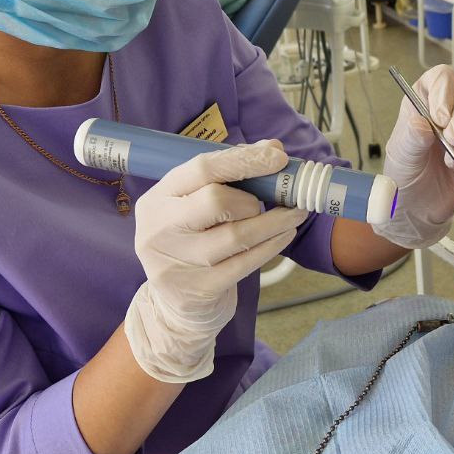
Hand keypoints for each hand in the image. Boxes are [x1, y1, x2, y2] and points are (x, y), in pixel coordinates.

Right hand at [125, 141, 307, 382]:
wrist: (176, 304)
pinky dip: (272, 245)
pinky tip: (284, 235)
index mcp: (157, 198)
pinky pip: (246, 262)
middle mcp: (160, 229)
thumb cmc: (192, 241)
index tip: (277, 157)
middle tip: (274, 200)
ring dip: (274, 221)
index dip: (244, 160)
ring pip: (237, 235)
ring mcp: (177, 262)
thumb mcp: (196, 205)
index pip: (201, 168)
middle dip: (254, 198)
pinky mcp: (200, 289)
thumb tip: (272, 148)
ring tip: (295, 213)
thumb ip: (230, 174)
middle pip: (215, 200)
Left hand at [373, 65, 453, 249]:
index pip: (440, 78)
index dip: (445, 91)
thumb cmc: (403, 176)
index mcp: (421, 101)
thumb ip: (412, 138)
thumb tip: (423, 124)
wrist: (418, 207)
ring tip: (450, 163)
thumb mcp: (401, 156)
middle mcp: (445, 109)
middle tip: (452, 141)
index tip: (440, 116)